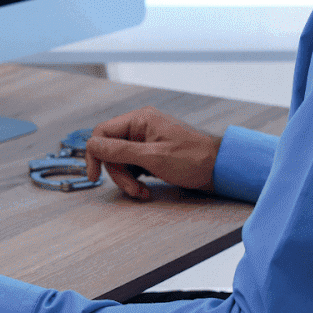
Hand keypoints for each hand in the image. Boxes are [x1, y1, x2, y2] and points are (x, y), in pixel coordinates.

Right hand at [85, 106, 221, 200]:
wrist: (220, 168)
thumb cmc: (193, 159)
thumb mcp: (153, 157)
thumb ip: (121, 150)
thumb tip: (92, 145)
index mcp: (140, 120)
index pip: (102, 133)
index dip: (95, 154)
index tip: (94, 176)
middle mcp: (141, 127)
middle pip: (111, 150)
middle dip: (118, 173)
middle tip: (133, 190)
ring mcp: (147, 140)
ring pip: (121, 161)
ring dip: (128, 180)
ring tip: (142, 193)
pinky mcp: (152, 153)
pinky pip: (133, 166)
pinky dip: (136, 180)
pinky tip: (147, 190)